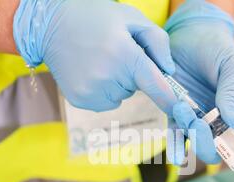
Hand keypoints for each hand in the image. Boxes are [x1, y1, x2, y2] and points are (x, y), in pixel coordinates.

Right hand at [13, 0, 176, 112]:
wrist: (51, 25)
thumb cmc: (96, 18)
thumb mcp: (131, 19)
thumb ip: (157, 42)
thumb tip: (169, 71)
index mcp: (124, 55)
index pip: (155, 85)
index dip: (170, 100)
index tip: (182, 112)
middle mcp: (108, 77)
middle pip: (137, 88)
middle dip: (132, 73)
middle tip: (114, 53)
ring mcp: (92, 92)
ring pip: (121, 96)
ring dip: (117, 83)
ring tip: (99, 60)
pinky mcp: (81, 100)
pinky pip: (106, 101)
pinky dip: (103, 90)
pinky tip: (90, 71)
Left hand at [165, 0, 233, 163]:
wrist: (191, 34)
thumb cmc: (219, 49)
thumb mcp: (233, 67)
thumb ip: (233, 94)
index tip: (226, 142)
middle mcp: (219, 120)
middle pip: (217, 148)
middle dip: (207, 144)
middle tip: (199, 124)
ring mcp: (198, 118)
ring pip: (196, 143)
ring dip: (189, 135)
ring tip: (182, 109)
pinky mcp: (177, 113)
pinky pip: (176, 134)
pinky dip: (175, 145)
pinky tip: (174, 155)